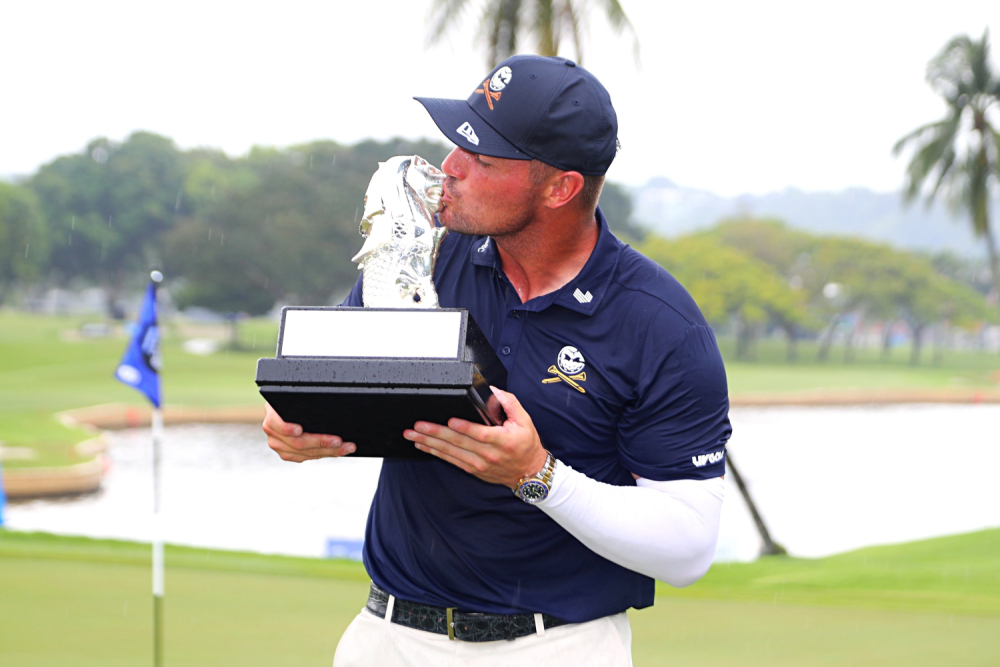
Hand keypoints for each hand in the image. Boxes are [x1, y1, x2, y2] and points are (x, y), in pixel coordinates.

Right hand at [262, 402, 355, 462]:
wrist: (286, 409)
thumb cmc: (294, 399)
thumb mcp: (294, 396)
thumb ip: (302, 400)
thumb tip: (323, 399)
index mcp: (272, 415)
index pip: (276, 424)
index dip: (287, 428)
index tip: (300, 429)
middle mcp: (272, 432)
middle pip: (297, 443)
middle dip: (321, 442)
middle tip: (339, 441)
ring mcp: (278, 445)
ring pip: (304, 453)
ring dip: (328, 451)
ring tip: (346, 447)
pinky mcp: (286, 453)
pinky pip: (305, 458)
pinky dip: (322, 454)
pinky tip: (336, 452)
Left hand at [403, 387, 546, 488]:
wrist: (529, 473)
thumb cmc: (526, 445)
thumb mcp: (525, 420)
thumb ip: (509, 403)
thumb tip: (493, 390)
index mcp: (502, 440)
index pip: (480, 434)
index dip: (464, 428)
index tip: (450, 421)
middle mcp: (489, 454)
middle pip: (459, 443)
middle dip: (436, 433)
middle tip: (419, 426)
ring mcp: (479, 464)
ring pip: (450, 452)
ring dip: (430, 443)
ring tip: (413, 435)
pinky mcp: (473, 470)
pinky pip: (451, 461)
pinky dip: (436, 453)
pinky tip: (423, 445)